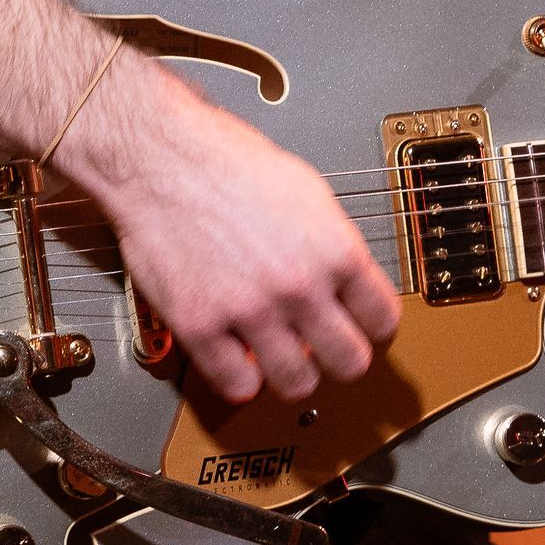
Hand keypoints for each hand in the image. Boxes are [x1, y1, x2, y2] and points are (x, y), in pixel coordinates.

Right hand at [68, 62, 400, 405]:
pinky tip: (241, 360)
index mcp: (334, 250)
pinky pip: (237, 385)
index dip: (375, 326)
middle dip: (343, 358)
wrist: (162, 159)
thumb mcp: (307, 193)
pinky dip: (242, 380)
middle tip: (328, 351)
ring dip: (295, 375)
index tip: (365, 328)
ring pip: (297, 383)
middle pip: (349, 361)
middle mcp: (299, 286)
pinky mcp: (201, 327)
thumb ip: (332, 244)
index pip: (382, 317)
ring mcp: (250, 311)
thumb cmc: (227, 163)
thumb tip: (346, 279)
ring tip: (284, 360)